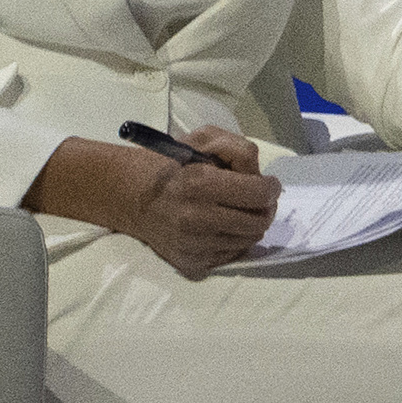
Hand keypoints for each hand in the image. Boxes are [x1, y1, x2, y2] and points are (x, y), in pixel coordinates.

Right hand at [125, 125, 276, 277]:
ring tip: (234, 210)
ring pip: (249, 239)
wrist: (131, 197)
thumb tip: (259, 176)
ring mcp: (193, 245)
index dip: (270, 187)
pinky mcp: (191, 263)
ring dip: (249, 224)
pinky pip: (232, 254)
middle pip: (259, 222)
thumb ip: (237, 150)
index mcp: (199, 184)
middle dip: (264, 208)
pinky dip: (233, 239)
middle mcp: (196, 218)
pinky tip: (219, 225)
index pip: (259, 194)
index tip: (267, 184)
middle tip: (256, 199)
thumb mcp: (204, 140)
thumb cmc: (172, 164)